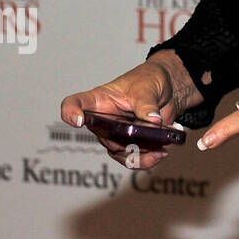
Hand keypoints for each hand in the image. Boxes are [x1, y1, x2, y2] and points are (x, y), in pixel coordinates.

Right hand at [60, 51, 197, 169]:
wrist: (168, 88)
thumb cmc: (149, 79)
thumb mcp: (147, 87)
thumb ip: (147, 105)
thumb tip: (153, 122)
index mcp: (99, 100)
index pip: (75, 104)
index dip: (70, 113)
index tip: (78, 120)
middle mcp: (103, 120)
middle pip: (103, 138)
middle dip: (126, 141)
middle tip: (150, 134)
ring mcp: (116, 135)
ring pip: (119, 154)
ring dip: (140, 155)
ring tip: (159, 150)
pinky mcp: (131, 144)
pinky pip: (132, 159)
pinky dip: (148, 159)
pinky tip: (161, 153)